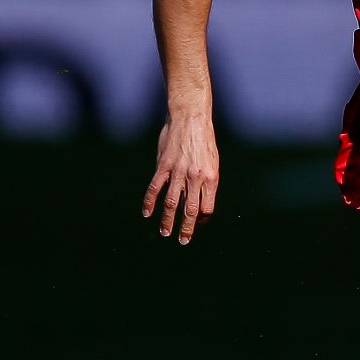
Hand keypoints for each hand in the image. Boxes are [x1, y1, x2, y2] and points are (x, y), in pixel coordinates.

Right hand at [144, 114, 219, 243]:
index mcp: (211, 178)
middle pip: (191, 210)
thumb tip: (199, 201)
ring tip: (165, 232)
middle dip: (187, 228)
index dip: (202, 219)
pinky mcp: (164, 165)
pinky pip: (155, 188)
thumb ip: (206, 181)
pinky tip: (147, 213)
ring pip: (172, 202)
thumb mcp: (212, 161)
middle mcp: (196, 177)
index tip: (196, 223)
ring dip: (167, 220)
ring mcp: (179, 172)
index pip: (207, 207)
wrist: (191, 118)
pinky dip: (150, 202)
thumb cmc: (203, 140)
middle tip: (183, 241)